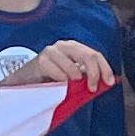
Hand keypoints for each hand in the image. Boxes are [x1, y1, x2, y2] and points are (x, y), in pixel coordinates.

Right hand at [0, 39, 116, 94]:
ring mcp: (52, 51)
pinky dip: (62, 83)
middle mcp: (64, 45)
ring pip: (74, 69)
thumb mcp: (71, 76)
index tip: (110, 83)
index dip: (105, 69)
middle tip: (92, 89)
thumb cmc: (50, 78)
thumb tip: (107, 82)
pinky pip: (59, 75)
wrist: (24, 80)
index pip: (96, 54)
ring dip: (75, 82)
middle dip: (94, 75)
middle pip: (88, 57)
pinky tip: (58, 86)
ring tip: (69, 89)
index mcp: (75, 47)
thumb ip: (86, 76)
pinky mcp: (41, 61)